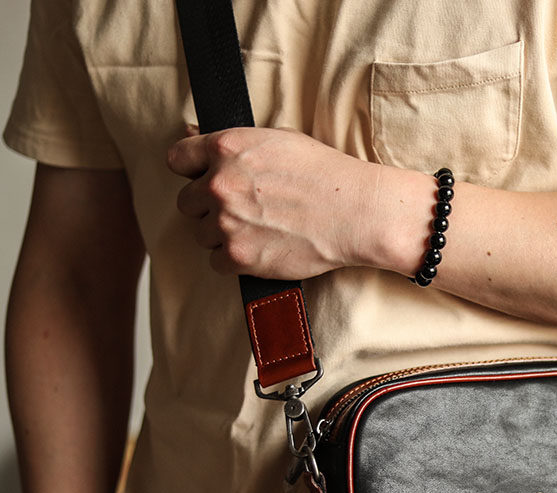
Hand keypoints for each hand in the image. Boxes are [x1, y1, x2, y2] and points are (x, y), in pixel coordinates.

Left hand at [167, 127, 380, 279]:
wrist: (355, 212)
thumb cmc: (325, 174)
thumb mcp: (277, 140)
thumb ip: (236, 147)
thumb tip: (201, 145)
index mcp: (226, 148)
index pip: (177, 159)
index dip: (191, 171)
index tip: (204, 181)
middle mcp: (219, 184)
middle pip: (187, 203)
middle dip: (208, 208)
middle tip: (241, 212)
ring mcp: (226, 222)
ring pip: (201, 235)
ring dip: (222, 236)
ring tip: (257, 232)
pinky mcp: (239, 256)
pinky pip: (217, 264)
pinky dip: (235, 262)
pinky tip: (260, 251)